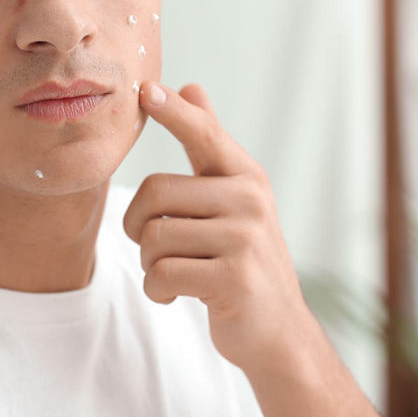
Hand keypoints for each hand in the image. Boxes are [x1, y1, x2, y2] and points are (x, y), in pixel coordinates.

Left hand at [123, 81, 314, 370]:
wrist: (278, 331)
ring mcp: (245, 239)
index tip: (145, 89)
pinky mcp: (234, 278)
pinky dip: (157, 290)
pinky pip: (162, 274)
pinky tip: (177, 295)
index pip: (203, 134)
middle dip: (139, 226)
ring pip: (153, 237)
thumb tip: (191, 86)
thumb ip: (210, 146)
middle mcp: (250, 200)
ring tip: (177, 273)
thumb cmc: (243, 259)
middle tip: (157, 248)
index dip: (172, 112)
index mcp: (246, 176)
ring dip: (150, 264)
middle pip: (154, 192)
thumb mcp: (232, 199)